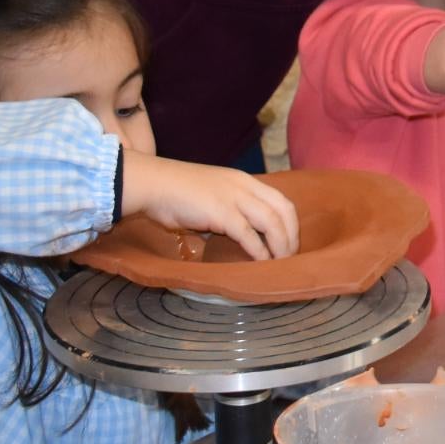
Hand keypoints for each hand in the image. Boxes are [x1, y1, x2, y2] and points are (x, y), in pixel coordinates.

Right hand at [122, 154, 300, 259]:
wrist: (153, 183)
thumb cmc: (175, 192)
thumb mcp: (212, 194)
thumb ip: (229, 209)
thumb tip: (238, 235)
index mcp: (244, 180)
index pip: (280, 200)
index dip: (290, 222)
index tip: (290, 241)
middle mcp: (244, 186)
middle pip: (283, 210)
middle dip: (291, 235)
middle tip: (290, 256)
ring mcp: (234, 198)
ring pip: (272, 222)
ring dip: (280, 245)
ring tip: (281, 263)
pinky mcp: (221, 213)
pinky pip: (248, 234)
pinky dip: (259, 250)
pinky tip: (262, 263)